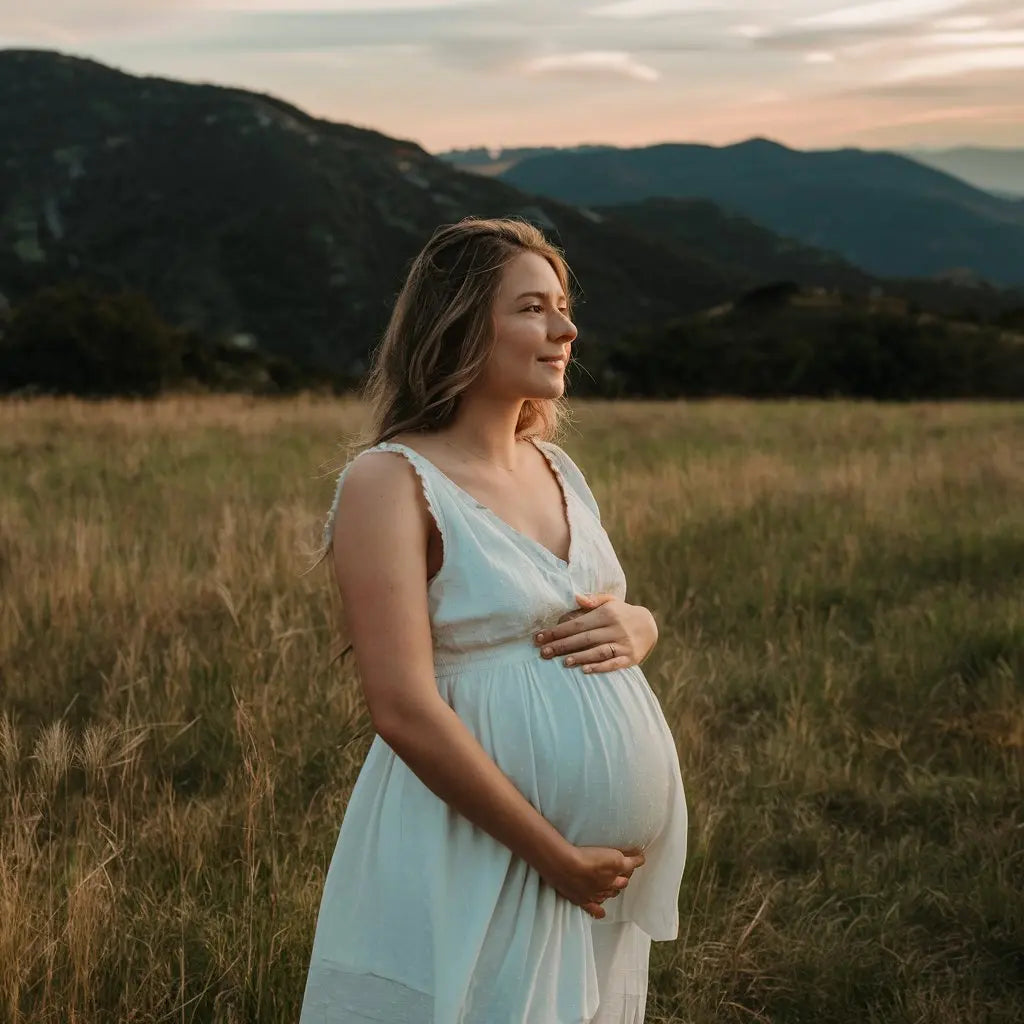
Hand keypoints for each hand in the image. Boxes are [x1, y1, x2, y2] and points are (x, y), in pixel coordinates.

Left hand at [534, 593, 658, 673]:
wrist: (650, 626)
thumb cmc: (621, 614)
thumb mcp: (610, 602)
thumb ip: (592, 599)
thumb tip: (575, 596)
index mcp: (607, 614)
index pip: (577, 624)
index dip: (557, 631)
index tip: (539, 637)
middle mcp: (615, 628)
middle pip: (584, 638)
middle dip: (562, 646)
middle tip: (543, 652)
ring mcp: (623, 644)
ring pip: (598, 651)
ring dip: (580, 657)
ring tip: (563, 662)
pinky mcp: (630, 658)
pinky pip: (614, 663)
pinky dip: (599, 667)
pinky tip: (585, 670)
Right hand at [540, 844, 646, 918]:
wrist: (564, 865)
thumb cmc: (583, 850)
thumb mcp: (605, 846)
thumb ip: (617, 852)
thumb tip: (631, 853)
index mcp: (616, 866)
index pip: (631, 865)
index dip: (636, 861)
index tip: (640, 858)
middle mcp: (610, 882)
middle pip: (622, 882)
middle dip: (624, 877)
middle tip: (622, 872)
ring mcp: (598, 893)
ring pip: (611, 894)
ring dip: (614, 890)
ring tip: (613, 885)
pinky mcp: (585, 900)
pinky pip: (595, 909)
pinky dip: (600, 911)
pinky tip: (602, 913)